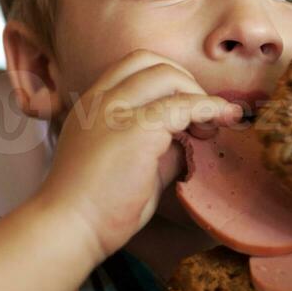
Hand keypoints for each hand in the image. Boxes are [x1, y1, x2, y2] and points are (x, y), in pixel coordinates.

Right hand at [33, 50, 243, 260]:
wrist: (69, 229)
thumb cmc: (97, 209)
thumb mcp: (132, 167)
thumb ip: (160, 149)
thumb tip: (190, 141)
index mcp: (93, 105)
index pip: (132, 67)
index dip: (168, 80)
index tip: (189, 112)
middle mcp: (100, 100)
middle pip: (151, 62)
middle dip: (185, 82)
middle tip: (204, 118)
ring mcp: (115, 110)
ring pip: (167, 75)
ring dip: (198, 94)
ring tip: (212, 127)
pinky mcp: (134, 128)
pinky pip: (182, 104)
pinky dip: (209, 107)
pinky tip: (222, 120)